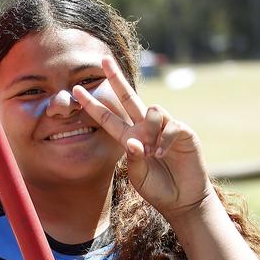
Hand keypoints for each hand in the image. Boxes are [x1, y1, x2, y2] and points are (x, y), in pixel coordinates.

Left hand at [72, 56, 211, 222]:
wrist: (183, 200)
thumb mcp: (138, 176)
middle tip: (104, 60)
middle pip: (128, 96)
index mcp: (129, 138)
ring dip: (148, 129)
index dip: (93, 104)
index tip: (76, 89)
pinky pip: (170, 125)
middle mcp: (145, 128)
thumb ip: (133, 159)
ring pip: (150, 109)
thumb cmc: (158, 189)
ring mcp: (164, 127)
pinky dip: (164, 140)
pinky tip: (163, 153)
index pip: (107, 118)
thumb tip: (134, 141)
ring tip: (153, 152)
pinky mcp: (183, 131)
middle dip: (116, 77)